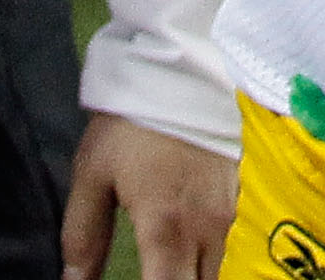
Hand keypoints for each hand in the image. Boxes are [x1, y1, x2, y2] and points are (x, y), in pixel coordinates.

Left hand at [61, 115, 234, 279]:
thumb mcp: (93, 174)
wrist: (180, 66)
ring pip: (220, 273)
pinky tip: (190, 256)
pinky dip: (211, 261)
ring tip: (166, 269)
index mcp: (166, 228)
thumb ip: (83, 238)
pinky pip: (231, 247)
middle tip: (151, 275)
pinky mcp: (242, 197)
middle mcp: (207, 229)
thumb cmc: (131, 120)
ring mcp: (231, 214)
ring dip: (194, 278)